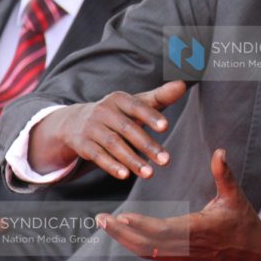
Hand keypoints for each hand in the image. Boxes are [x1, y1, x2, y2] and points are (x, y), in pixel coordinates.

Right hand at [29, 81, 185, 178]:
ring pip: (113, 144)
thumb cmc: (119, 113)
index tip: (166, 127)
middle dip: (147, 146)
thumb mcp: (136, 103)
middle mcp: (104, 111)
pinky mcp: (83, 144)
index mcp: (119, 99)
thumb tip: (183, 85)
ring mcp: (91, 127)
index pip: (137, 106)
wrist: (77, 122)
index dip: (151, 116)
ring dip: (132, 160)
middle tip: (165, 160)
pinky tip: (125, 175)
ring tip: (149, 173)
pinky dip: (111, 166)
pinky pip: (98, 155)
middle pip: (127, 129)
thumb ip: (160, 96)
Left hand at [98, 149, 260, 260]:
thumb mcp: (234, 195)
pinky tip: (121, 235)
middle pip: (146, 243)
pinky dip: (133, 246)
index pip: (162, 230)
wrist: (250, 248)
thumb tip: (220, 151)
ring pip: (145, 251)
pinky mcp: (179, 256)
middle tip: (100, 219)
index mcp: (197, 228)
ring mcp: (180, 253)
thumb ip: (224, 174)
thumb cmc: (242, 219)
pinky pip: (151, 254)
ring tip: (105, 224)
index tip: (121, 216)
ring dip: (123, 239)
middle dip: (121, 232)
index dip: (140, 225)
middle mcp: (185, 244)